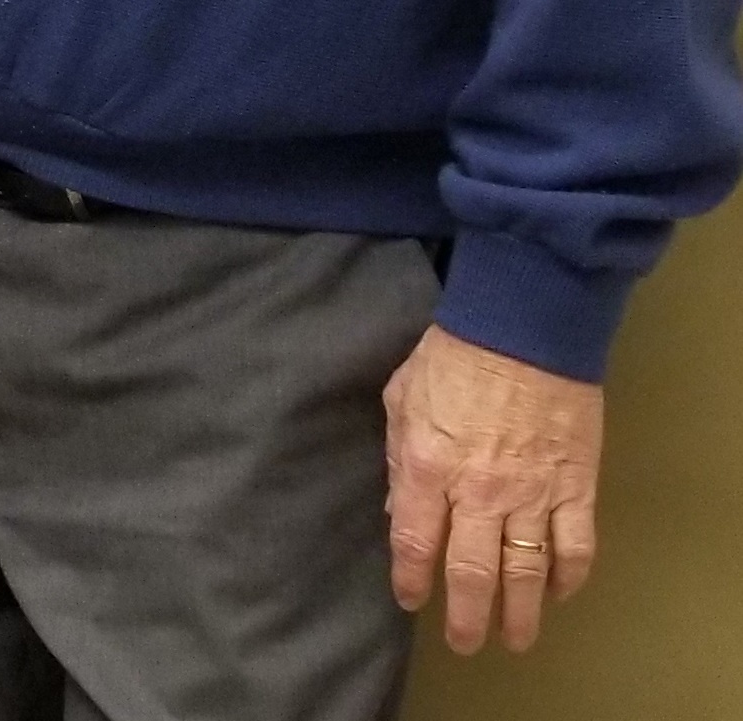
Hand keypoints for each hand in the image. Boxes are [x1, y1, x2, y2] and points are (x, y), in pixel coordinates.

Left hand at [385, 324, 604, 653]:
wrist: (523, 328)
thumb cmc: (452, 357)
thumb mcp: (400, 398)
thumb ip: (396, 456)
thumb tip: (394, 506)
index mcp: (427, 468)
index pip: (413, 542)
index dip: (411, 579)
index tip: (410, 600)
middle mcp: (477, 492)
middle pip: (471, 572)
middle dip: (466, 615)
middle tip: (464, 642)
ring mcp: (532, 494)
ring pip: (527, 571)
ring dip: (522, 612)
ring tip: (515, 638)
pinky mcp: (576, 487)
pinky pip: (576, 546)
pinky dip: (570, 577)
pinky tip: (560, 593)